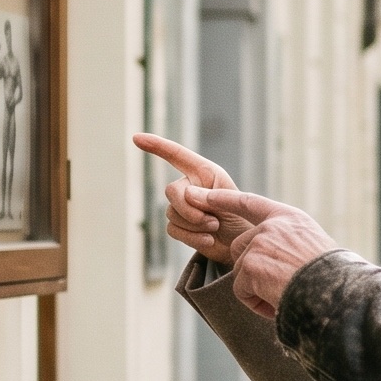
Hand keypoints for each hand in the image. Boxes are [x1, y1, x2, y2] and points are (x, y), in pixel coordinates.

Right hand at [134, 133, 243, 264]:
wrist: (244, 243)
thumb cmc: (243, 216)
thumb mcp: (233, 200)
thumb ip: (210, 194)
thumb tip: (185, 194)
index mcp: (203, 172)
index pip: (176, 155)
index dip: (156, 145)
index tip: (136, 138)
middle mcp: (189, 186)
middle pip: (171, 191)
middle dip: (189, 209)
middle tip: (213, 221)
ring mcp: (181, 207)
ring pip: (171, 214)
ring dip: (195, 225)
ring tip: (215, 227)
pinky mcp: (179, 227)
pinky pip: (173, 230)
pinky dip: (192, 237)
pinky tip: (209, 239)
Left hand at [192, 187, 340, 319]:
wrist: (335, 292)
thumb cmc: (334, 276)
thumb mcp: (314, 246)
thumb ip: (288, 242)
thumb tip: (270, 258)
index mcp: (290, 218)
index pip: (250, 203)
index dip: (225, 198)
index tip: (203, 194)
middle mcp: (272, 226)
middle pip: (240, 246)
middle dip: (250, 268)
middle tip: (275, 287)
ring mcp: (259, 245)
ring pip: (241, 271)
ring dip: (256, 289)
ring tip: (283, 297)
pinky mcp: (250, 266)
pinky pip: (241, 291)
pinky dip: (256, 304)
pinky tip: (276, 304)